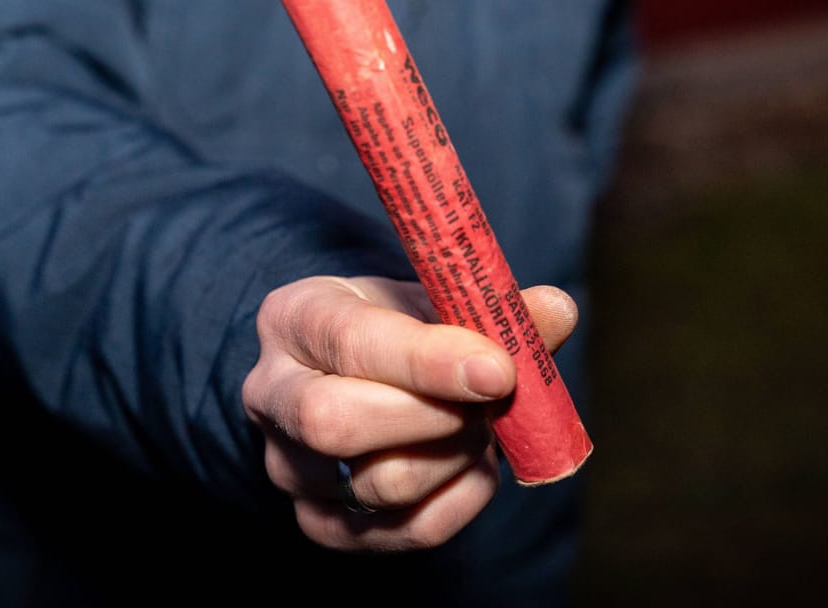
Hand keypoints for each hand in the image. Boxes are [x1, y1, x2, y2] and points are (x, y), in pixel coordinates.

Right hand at [243, 275, 577, 551]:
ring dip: (456, 455)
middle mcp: (271, 396)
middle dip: (434, 417)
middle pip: (335, 424)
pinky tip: (475, 462)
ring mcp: (291, 469)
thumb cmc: (395, 325)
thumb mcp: (431, 297)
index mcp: (293, 319)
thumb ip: (489, 305)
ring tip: (484, 422)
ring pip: (379, 483)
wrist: (354, 374)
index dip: (427, 360)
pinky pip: (408, 530)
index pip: (350, 342)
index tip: (497, 370)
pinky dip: (463, 499)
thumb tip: (555, 311)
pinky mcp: (323, 524)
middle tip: (491, 399)